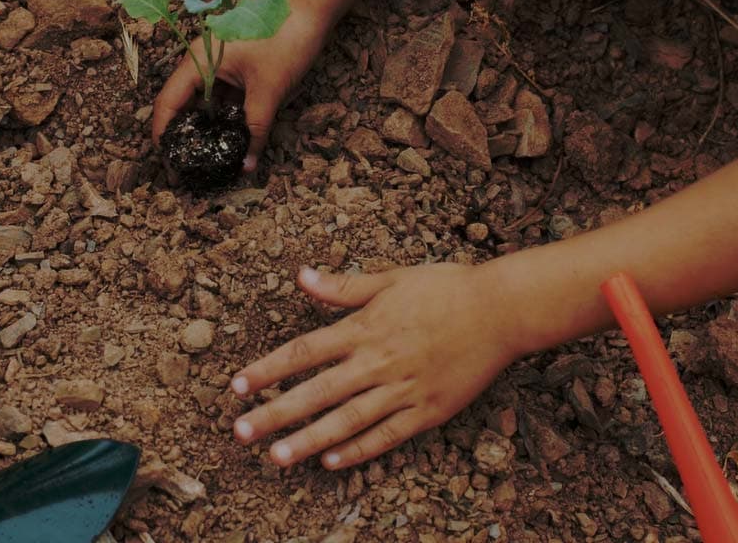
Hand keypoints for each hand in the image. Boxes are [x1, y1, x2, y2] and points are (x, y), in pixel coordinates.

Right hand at [151, 5, 328, 171]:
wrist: (312, 8)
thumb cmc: (285, 40)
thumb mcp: (268, 91)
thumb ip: (255, 130)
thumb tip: (247, 165)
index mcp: (199, 60)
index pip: (168, 101)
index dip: (163, 133)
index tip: (168, 163)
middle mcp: (204, 60)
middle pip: (183, 102)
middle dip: (184, 134)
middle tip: (187, 166)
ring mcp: (221, 63)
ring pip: (206, 101)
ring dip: (209, 127)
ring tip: (210, 157)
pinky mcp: (238, 66)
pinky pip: (224, 95)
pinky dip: (226, 116)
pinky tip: (234, 137)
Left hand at [229, 264, 520, 469]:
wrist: (501, 311)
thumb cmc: (446, 288)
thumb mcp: (391, 279)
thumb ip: (343, 287)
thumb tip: (300, 276)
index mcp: (364, 328)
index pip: (303, 352)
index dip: (267, 369)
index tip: (237, 386)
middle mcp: (378, 362)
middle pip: (316, 392)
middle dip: (276, 413)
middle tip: (241, 432)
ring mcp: (403, 390)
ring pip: (346, 420)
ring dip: (308, 440)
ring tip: (276, 457)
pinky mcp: (428, 411)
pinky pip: (387, 435)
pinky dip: (358, 449)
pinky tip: (331, 461)